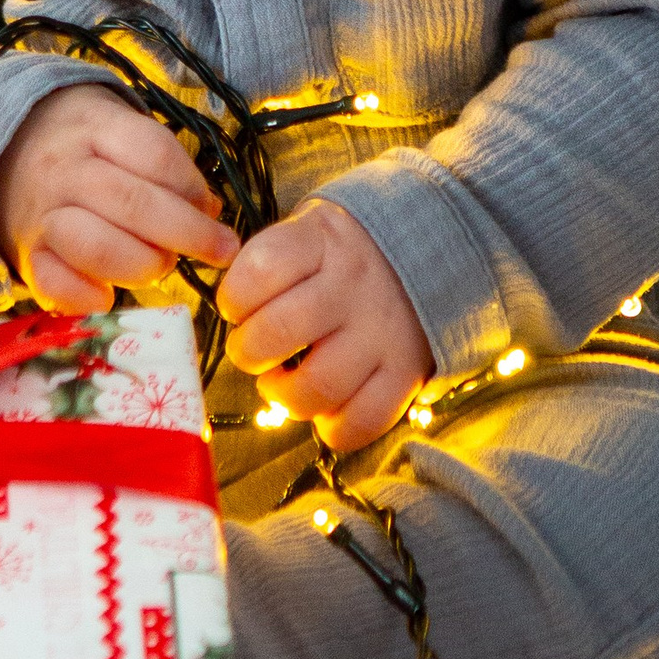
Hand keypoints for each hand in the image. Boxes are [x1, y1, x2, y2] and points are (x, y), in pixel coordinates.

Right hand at [0, 83, 239, 312]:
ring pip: (95, 245)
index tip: (215, 211)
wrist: (3, 149)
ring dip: (142, 263)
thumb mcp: (118, 129)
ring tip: (162, 265)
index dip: (192, 187)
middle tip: (218, 250)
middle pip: (132, 202)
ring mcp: (42, 213)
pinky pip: (53, 283)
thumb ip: (163, 163)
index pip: (152, 153)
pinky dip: (85, 296)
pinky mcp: (26, 254)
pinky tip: (108, 297)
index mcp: (94, 128)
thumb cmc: (82, 143)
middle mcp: (65, 169)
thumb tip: (209, 211)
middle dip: (186, 233)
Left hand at [216, 197, 432, 451]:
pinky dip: (333, 428)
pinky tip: (323, 411)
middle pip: (281, 330)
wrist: (430, 247)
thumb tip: (228, 312)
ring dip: (284, 396)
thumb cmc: (342, 250)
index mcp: (321, 240)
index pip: (260, 270)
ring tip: (280, 384)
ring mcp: (382, 331)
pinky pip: (364, 420)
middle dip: (249, 352)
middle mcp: (352, 285)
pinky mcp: (407, 372)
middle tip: (251, 352)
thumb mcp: (308, 229)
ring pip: (318, 386)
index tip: (235, 306)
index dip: (234, 297)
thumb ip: (270, 261)